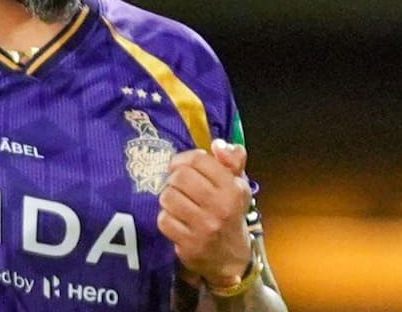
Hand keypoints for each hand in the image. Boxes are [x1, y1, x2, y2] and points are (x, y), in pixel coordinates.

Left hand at [157, 139, 252, 286]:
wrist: (231, 257)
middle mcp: (221, 207)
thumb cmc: (230, 213)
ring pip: (168, 198)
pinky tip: (175, 220)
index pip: (198, 160)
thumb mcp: (237, 185)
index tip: (180, 166)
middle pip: (180, 177)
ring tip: (176, 202)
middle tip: (177, 186)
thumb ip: (232, 160)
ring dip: (168, 198)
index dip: (183, 159)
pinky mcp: (190, 245)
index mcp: (233, 188)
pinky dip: (166, 218)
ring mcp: (205, 228)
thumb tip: (217, 144)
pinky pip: (164, 221)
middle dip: (174, 179)